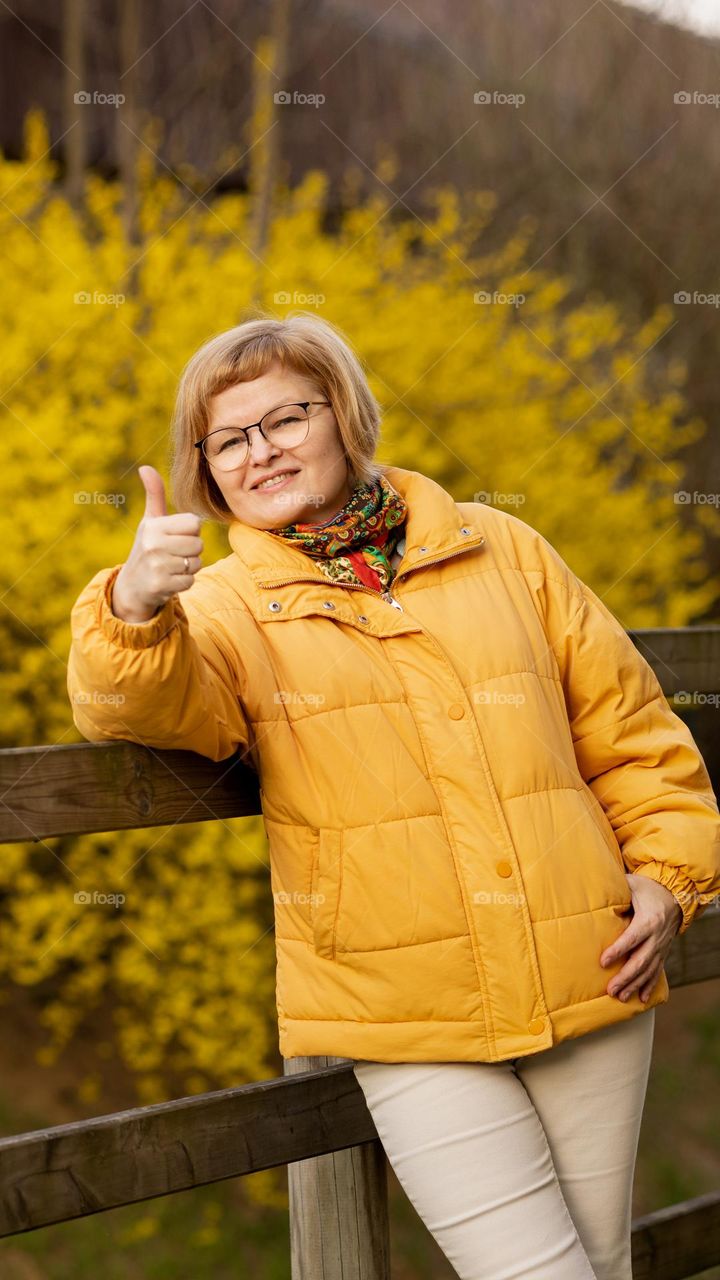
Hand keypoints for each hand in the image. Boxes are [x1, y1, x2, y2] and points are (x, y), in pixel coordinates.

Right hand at [111, 465, 203, 622]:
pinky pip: (190, 581)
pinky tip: (170, 579)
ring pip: (196, 563)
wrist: (132, 586)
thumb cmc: (147, 547)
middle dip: (191, 551)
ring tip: (171, 566)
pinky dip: (184, 582)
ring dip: (189, 567)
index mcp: (154, 526)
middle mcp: (153, 545)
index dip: (190, 531)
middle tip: (174, 554)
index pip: (194, 523)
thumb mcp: (149, 521)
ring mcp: (157, 566)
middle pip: (198, 544)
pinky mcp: (161, 586)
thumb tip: (145, 467)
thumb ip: (154, 495)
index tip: (176, 536)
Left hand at [599, 873, 682, 1003]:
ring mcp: (661, 947)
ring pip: (649, 970)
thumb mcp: (634, 884)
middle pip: (641, 960)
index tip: (603, 962)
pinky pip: (657, 971)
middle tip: (610, 990)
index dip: (618, 951)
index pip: (632, 938)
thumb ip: (617, 888)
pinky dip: (650, 986)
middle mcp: (656, 937)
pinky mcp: (663, 952)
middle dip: (625, 977)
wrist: (675, 896)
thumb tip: (594, 889)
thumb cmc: (648, 889)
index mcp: (648, 920)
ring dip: (635, 985)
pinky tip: (642, 999)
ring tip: (621, 997)